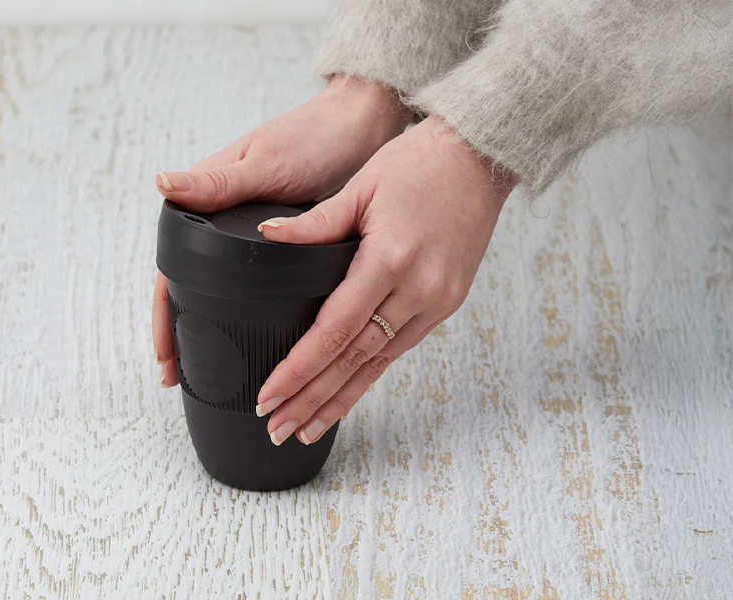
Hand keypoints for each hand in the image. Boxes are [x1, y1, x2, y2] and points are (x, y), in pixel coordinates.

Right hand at [153, 75, 410, 386]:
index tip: (167, 358)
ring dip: (219, 331)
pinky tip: (262, 342)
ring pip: (225, 294)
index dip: (166, 316)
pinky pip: (261, 290)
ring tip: (215, 371)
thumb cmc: (312, 136)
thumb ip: (216, 184)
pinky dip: (256, 317)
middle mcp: (225, 225)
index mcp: (208, 203)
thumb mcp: (264, 164)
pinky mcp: (286, 248)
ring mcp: (254, 239)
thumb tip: (163, 183)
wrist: (362, 128)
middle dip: (187, 335)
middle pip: (194, 289)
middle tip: (183, 377)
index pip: (171, 269)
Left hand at [254, 116, 516, 445]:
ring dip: (339, 399)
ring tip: (305, 428)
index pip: (334, 329)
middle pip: (354, 359)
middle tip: (277, 428)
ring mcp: (438, 301)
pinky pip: (400, 349)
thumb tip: (267, 239)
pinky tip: (346, 395)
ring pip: (379, 363)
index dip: (299, 369)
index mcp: (391, 258)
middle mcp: (418, 289)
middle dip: (312, 398)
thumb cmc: (420, 164)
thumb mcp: (360, 187)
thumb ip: (313, 223)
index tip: (269, 395)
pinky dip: (369, 375)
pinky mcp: (446, 304)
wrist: (481, 158)